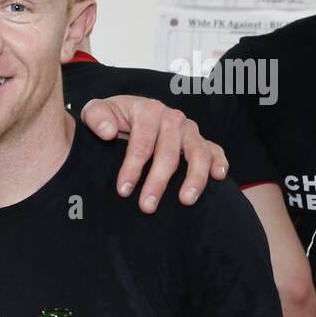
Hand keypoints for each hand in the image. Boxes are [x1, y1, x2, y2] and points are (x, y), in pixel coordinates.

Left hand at [80, 96, 227, 212]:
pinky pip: (215, 150)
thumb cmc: (110, 117)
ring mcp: (189, 129)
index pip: (142, 143)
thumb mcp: (95, 112)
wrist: (127, 114)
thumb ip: (96, 117)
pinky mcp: (200, 140)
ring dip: (194, 178)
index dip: (133, 168)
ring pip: (198, 153)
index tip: (123, 190)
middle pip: (168, 153)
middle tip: (147, 206)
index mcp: (148, 110)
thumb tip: (108, 131)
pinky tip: (218, 177)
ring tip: (186, 200)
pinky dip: (219, 162)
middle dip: (158, 181)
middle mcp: (172, 118)